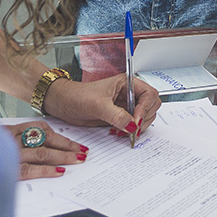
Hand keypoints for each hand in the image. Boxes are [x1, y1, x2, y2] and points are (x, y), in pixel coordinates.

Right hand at [3, 121, 87, 179]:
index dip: (60, 136)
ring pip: (42, 153)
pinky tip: (59, 172)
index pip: (41, 127)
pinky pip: (30, 169)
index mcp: (9, 129)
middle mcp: (11, 139)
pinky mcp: (6, 171)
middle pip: (46, 139)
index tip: (73, 142)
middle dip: (67, 146)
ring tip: (77, 160)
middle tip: (82, 151)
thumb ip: (15, 142)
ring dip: (63, 156)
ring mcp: (9, 155)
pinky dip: (46, 170)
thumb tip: (40, 148)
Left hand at [43, 74, 161, 136]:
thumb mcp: (98, 105)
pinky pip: (134, 125)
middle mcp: (129, 93)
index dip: (145, 108)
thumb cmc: (78, 96)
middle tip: (132, 129)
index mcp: (127, 83)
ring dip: (138, 127)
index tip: (135, 121)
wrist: (64, 105)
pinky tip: (119, 133)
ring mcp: (126, 106)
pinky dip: (130, 131)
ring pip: (145, 117)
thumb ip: (116, 115)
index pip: (149, 94)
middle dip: (144, 119)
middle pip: (151, 106)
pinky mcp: (121, 117)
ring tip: (124, 132)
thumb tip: (132, 125)